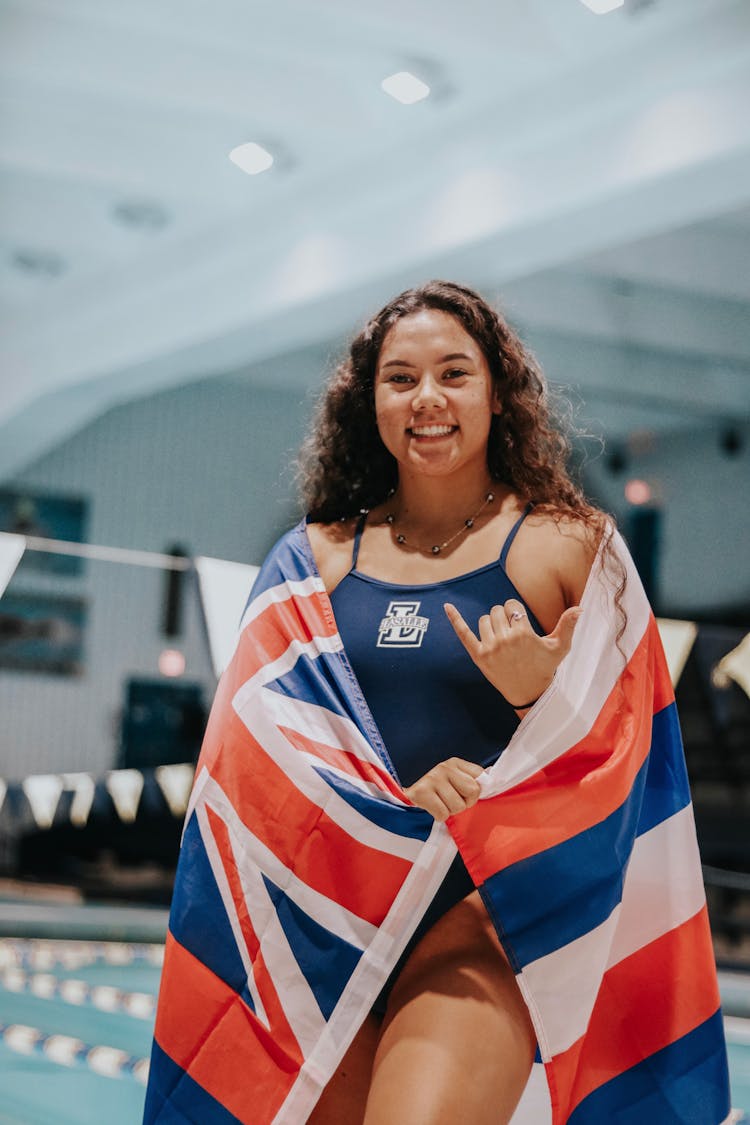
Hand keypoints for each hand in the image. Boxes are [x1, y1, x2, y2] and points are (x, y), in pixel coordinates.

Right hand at [403, 757, 485, 822]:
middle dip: (465, 803)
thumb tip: (493, 780)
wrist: (408, 799)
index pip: (481, 776)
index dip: (475, 792)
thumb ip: (472, 780)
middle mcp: (444, 767)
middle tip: (452, 802)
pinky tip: (432, 808)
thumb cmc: (437, 793)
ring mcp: (432, 777)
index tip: (465, 794)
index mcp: (455, 763)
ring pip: (458, 805)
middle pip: (473, 791)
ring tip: (441, 804)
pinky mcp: (422, 792)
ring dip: (451, 811)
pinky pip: (443, 813)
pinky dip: (439, 816)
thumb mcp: (455, 781)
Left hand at [444, 598, 581, 709]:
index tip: (521, 624)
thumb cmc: (545, 668)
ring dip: (491, 624)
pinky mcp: (478, 656)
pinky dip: (455, 619)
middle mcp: (505, 639)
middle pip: (496, 611)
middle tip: (513, 634)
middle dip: (504, 618)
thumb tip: (580, 608)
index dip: (516, 613)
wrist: (529, 693)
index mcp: (523, 633)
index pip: (511, 606)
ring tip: (502, 639)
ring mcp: (490, 648)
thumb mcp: (559, 647)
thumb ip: (568, 626)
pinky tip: (446, 606)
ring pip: (484, 620)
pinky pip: (463, 633)